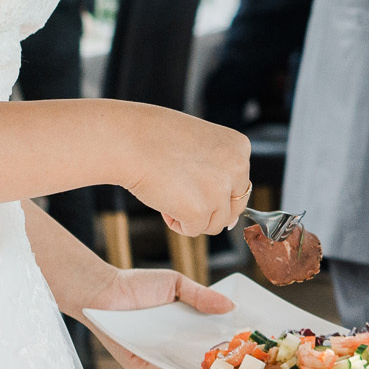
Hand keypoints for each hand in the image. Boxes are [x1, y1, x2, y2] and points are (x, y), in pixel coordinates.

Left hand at [75, 266, 234, 368]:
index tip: (246, 340)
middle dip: (220, 358)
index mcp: (182, 328)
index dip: (227, 340)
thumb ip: (203, 296)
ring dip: (200, 367)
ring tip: (221, 363)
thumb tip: (232, 306)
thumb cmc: (139, 285)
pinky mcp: (140, 365)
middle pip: (199, 357)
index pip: (208, 339)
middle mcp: (170, 346)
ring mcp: (156, 357)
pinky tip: (188, 364)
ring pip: (183, 367)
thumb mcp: (177, 285)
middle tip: (242, 356)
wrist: (106, 291)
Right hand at [118, 103, 251, 238]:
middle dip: (207, 205)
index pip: (238, 184)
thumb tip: (231, 219)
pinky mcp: (200, 211)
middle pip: (232, 208)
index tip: (190, 175)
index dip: (211, 186)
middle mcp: (238, 168)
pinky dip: (177, 222)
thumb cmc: (157, 138)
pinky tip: (164, 201)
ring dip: (192, 214)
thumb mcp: (200, 146)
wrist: (128, 140)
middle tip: (180, 187)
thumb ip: (219, 173)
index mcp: (239, 147)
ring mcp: (220, 190)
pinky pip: (194, 230)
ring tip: (170, 191)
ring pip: (214, 223)